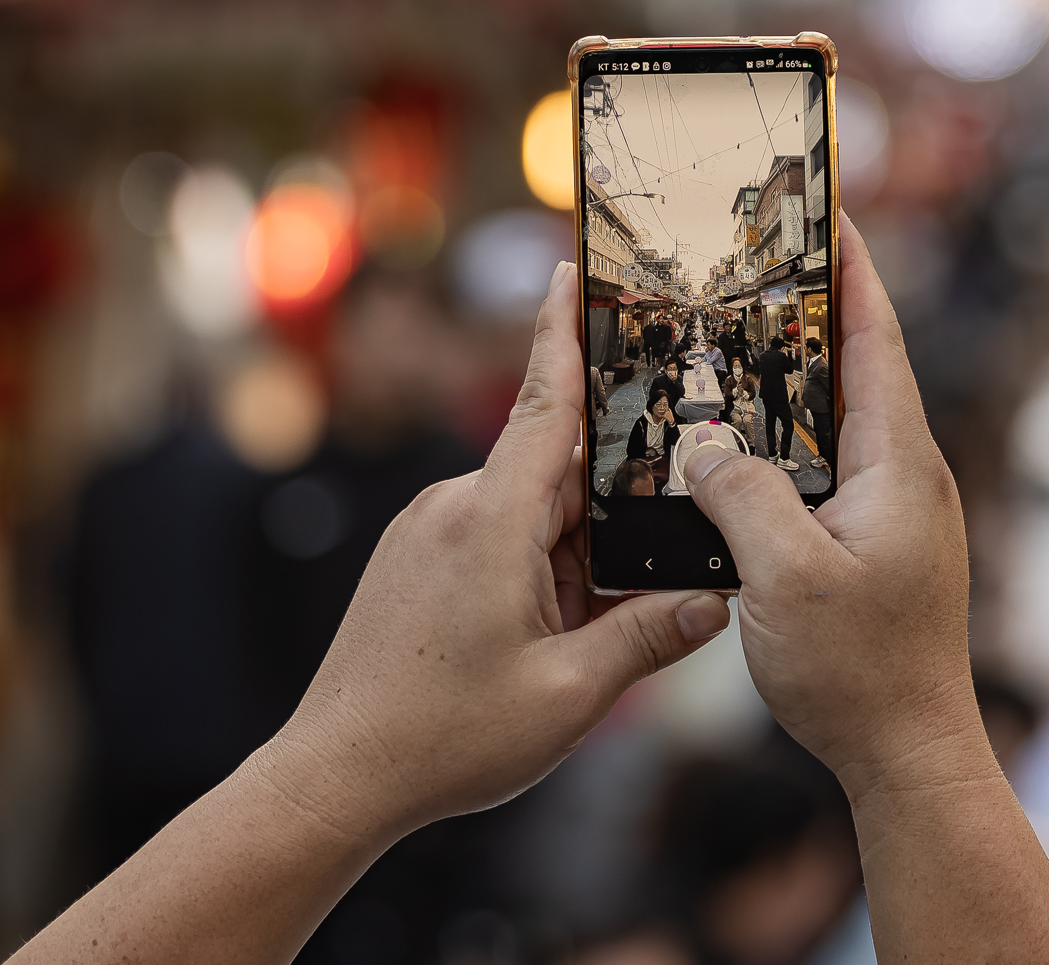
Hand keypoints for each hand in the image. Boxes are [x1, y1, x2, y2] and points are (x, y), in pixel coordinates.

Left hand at [265, 262, 731, 840]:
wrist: (333, 779)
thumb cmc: (444, 738)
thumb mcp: (569, 696)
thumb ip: (649, 637)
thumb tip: (715, 600)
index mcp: (493, 520)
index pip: (546, 402)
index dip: (566, 333)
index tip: (576, 268)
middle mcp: (455, 507)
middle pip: (558, 466)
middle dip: (612, 498)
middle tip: (663, 522)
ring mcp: (429, 531)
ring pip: (532, 509)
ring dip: (576, 550)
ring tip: (587, 623)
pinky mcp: (417, 559)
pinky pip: (500, 535)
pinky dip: (541, 565)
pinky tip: (554, 627)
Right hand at [685, 213, 986, 797]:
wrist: (910, 752)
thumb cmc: (860, 670)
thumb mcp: (785, 578)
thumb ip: (741, 498)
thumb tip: (703, 445)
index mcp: (901, 462)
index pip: (876, 340)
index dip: (853, 274)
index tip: (832, 212)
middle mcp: (908, 475)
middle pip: (858, 369)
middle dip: (813, 313)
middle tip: (763, 263)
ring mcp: (896, 511)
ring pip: (840, 420)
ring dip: (795, 378)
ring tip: (738, 338)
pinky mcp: (875, 545)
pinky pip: (828, 466)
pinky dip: (788, 438)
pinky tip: (741, 444)